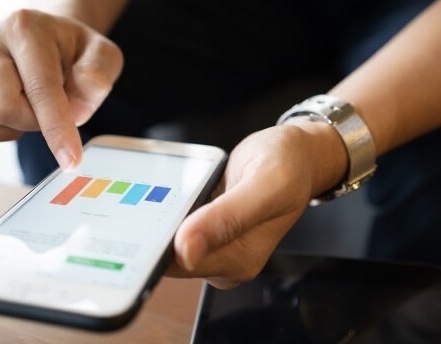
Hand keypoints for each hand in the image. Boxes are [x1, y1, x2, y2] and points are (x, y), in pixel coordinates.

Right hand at [0, 9, 122, 169]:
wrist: (49, 40)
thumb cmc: (75, 51)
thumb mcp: (102, 53)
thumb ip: (99, 73)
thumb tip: (79, 108)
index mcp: (25, 29)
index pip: (39, 89)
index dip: (58, 130)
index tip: (71, 161)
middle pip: (1, 109)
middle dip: (34, 125)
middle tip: (50, 113)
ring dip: (7, 133)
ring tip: (27, 114)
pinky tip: (0, 130)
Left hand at [167, 122, 346, 288]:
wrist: (296, 155)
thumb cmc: (288, 165)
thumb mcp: (265, 184)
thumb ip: (227, 217)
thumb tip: (186, 250)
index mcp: (239, 260)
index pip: (177, 263)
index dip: (155, 241)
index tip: (144, 215)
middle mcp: (224, 261)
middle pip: (168, 252)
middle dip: (157, 224)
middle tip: (164, 190)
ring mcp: (214, 246)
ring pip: (168, 237)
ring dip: (162, 212)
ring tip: (179, 186)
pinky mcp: (206, 231)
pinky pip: (175, 223)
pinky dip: (171, 205)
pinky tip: (182, 188)